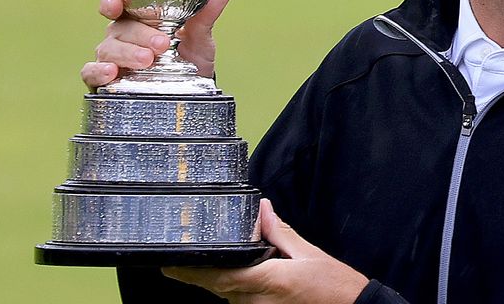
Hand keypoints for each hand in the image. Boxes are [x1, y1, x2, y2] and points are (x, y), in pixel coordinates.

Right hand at [79, 0, 231, 89]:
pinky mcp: (105, 80)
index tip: (116, 4)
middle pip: (120, 28)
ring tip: (148, 61)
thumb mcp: (201, 38)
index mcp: (139, 18)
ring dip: (127, 54)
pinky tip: (111, 74)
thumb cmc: (190, 57)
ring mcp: (112, 57)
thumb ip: (206, 15)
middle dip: (140, 36)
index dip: (112, 1)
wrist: (193, 92)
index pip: (119, 3)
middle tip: (162, 45)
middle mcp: (122, 35)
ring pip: (108, 49)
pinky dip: (98, 72)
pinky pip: (91, 73)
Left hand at [164, 199, 368, 303]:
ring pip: (225, 293)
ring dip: (214, 278)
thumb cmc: (333, 285)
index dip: (192, 271)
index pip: (222, 275)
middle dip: (197, 272)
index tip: (170, 264)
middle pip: (217, 286)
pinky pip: (238, 299)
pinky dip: (230, 285)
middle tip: (175, 257)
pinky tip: (232, 273)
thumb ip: (280, 232)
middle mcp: (257, 301)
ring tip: (200, 261)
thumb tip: (262, 210)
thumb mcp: (308, 253)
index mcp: (269, 281)